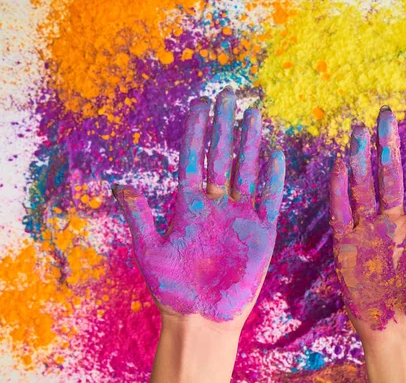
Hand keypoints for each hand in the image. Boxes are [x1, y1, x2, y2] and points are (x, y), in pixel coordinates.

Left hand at [113, 87, 284, 381]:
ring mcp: (240, 216)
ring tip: (254, 114)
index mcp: (189, 206)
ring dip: (250, 144)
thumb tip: (120, 185)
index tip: (200, 104)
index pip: (194, 159)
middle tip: (229, 95)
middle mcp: (216, 205)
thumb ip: (139, 216)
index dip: (196, 132)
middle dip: (225, 126)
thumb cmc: (173, 288)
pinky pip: (271, 199)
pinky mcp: (262, 232)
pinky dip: (274, 177)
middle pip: (221, 157)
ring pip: (246, 171)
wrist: (202, 318)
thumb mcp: (149, 250)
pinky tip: (276, 153)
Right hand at [330, 107, 405, 381]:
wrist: (402, 336)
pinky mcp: (346, 247)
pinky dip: (339, 188)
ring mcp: (368, 232)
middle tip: (385, 114)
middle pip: (388, 175)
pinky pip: (341, 211)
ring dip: (361, 158)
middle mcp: (392, 223)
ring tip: (360, 129)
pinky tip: (340, 163)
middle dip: (387, 144)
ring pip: (363, 186)